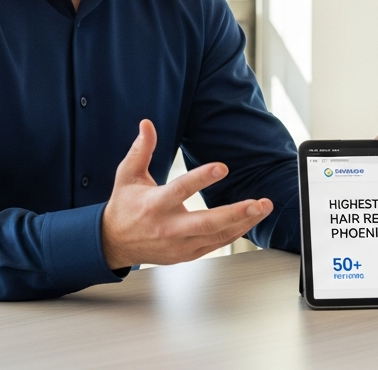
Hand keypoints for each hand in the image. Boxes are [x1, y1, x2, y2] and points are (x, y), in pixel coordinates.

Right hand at [101, 120, 272, 268]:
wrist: (113, 243)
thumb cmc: (124, 207)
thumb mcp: (127, 175)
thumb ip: (141, 150)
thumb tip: (147, 124)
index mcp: (155, 205)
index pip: (181, 190)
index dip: (201, 178)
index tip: (222, 167)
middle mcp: (169, 227)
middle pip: (207, 222)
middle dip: (236, 213)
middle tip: (258, 203)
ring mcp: (180, 244)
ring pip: (217, 236)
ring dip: (244, 222)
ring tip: (264, 208)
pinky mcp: (187, 254)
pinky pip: (217, 244)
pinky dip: (235, 233)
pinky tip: (250, 220)